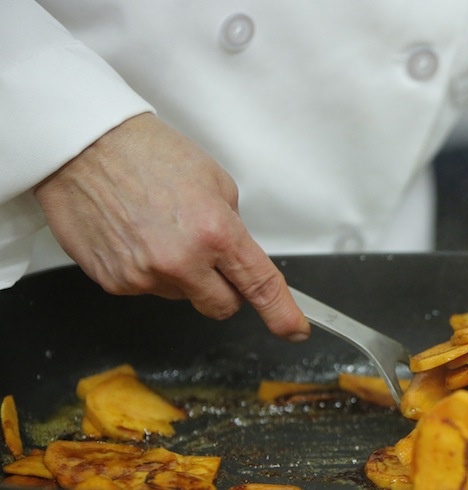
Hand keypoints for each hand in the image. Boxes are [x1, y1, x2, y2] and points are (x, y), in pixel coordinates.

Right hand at [33, 113, 309, 340]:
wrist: (85, 146)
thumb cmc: (148, 153)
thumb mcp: (215, 182)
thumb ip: (233, 228)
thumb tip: (236, 258)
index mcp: (215, 232)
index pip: (260, 286)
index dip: (282, 314)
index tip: (294, 329)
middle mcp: (181, 262)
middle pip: (222, 306)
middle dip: (224, 288)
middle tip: (210, 256)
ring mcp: (145, 277)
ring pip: (183, 296)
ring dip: (183, 274)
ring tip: (160, 229)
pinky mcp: (115, 283)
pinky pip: (147, 289)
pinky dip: (149, 270)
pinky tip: (137, 236)